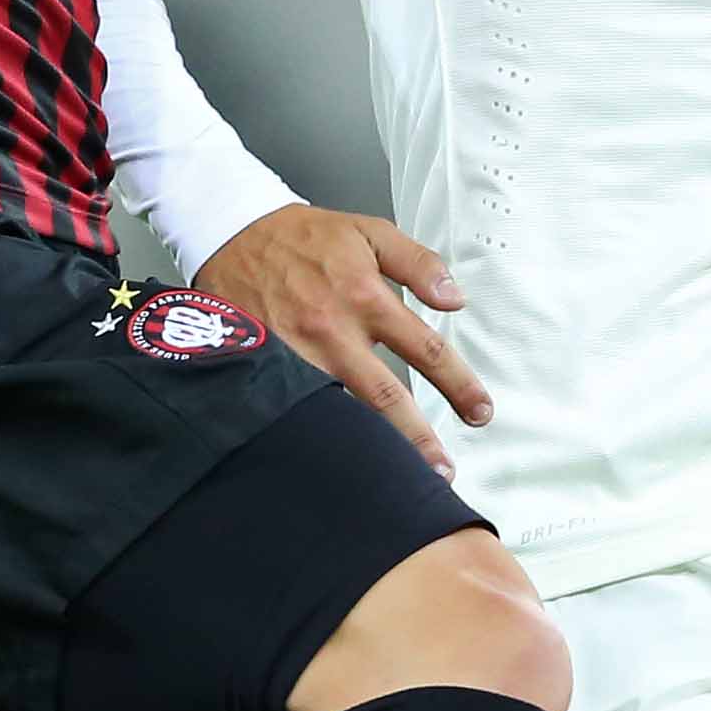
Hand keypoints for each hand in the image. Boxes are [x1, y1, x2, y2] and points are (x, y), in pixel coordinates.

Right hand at [199, 205, 491, 474]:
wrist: (232, 232)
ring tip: (395, 478)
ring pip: (339, 410)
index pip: (426, 349)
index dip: (458, 385)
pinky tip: (334, 458)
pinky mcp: (265, 367)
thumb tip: (455, 299)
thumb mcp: (370, 233)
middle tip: (441, 468)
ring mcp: (296, 353)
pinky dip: (318, 433)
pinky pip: (297, 408)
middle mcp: (333, 329)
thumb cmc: (300, 237)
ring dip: (369, 446)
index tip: (478, 410)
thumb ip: (419, 263)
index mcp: (365, 296)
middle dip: (418, 438)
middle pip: (386, 396)